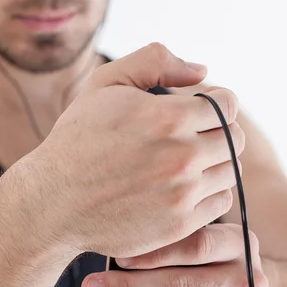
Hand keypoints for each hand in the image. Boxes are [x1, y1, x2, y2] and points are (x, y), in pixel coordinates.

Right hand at [30, 43, 243, 257]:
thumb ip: (155, 62)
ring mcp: (183, 195)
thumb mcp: (106, 83)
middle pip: (234, 139)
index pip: (228, 104)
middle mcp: (182, 157)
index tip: (198, 109)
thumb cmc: (79, 137)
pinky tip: (180, 185)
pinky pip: (220, 202)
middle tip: (191, 133)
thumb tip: (202, 70)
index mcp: (169, 118)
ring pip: (230, 171)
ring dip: (213, 162)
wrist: (53, 200)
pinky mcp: (180, 225)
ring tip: (183, 159)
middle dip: (218, 131)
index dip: (215, 102)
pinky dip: (208, 191)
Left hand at [73, 224, 268, 286]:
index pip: (195, 246)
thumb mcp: (205, 239)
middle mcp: (245, 283)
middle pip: (176, 286)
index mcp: (239, 245)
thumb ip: (173, 239)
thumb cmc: (211, 262)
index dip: (153, 253)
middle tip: (89, 286)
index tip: (117, 257)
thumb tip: (116, 247)